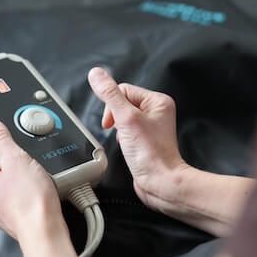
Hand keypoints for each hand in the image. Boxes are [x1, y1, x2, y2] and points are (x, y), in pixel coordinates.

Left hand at [0, 117, 64, 240]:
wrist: (44, 230)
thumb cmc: (30, 199)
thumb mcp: (16, 158)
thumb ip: (0, 138)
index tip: (8, 142)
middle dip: (10, 163)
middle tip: (26, 161)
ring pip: (5, 186)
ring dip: (19, 179)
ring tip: (35, 178)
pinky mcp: (11, 220)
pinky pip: (16, 200)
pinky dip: (25, 195)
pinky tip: (38, 193)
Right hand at [87, 67, 190, 210]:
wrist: (160, 182)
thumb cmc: (151, 154)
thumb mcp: (126, 118)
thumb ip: (109, 94)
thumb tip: (96, 74)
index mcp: (158, 100)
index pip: (124, 90)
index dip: (113, 105)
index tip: (113, 121)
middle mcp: (156, 111)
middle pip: (122, 103)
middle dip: (116, 118)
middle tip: (122, 132)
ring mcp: (151, 126)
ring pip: (122, 118)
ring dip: (118, 129)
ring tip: (128, 141)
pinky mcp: (145, 140)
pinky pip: (125, 131)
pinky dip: (122, 138)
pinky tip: (128, 148)